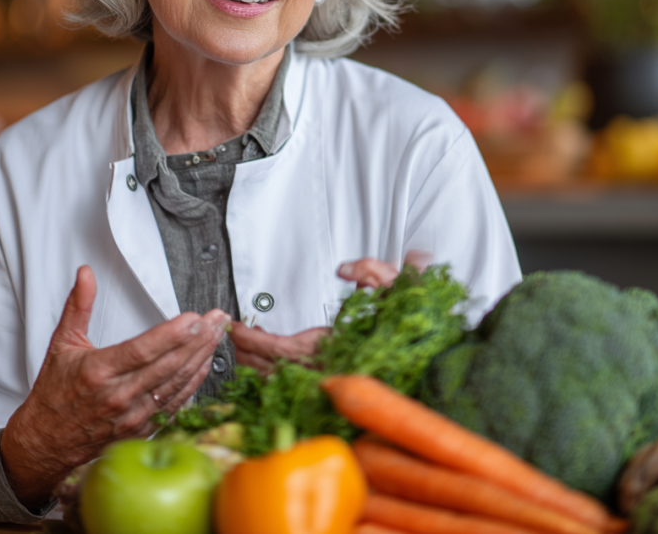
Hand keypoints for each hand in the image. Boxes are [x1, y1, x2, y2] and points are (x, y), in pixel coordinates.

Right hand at [0, 266, 228, 508]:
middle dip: (197, 339)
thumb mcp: (62, 343)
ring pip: (175, 384)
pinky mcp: (141, 430)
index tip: (194, 317)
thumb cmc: (54, 394)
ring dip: (200, 358)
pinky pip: (174, 404)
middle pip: (167, 365)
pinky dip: (193, 383)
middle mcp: (118, 397)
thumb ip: (78, 306)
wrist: (45, 444)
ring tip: (217, 335)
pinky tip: (205, 364)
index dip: (171, 334)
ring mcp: (132, 417)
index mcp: (99, 372)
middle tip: (217, 319)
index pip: (142, 350)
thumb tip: (85, 274)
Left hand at [229, 250, 431, 375]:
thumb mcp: (398, 290)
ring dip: (255, 366)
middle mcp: (326, 371)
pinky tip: (263, 367)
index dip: (252, 339)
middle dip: (245, 352)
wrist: (429, 367)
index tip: (234, 326)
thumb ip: (374, 272)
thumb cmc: (411, 333)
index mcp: (333, 348)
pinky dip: (272, 376)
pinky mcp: (329, 389)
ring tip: (239, 349)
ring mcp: (326, 382)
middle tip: (228, 334)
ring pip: (278, 382)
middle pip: (270, 369)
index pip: (278, 349)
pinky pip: (292, 387)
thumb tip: (348, 268)